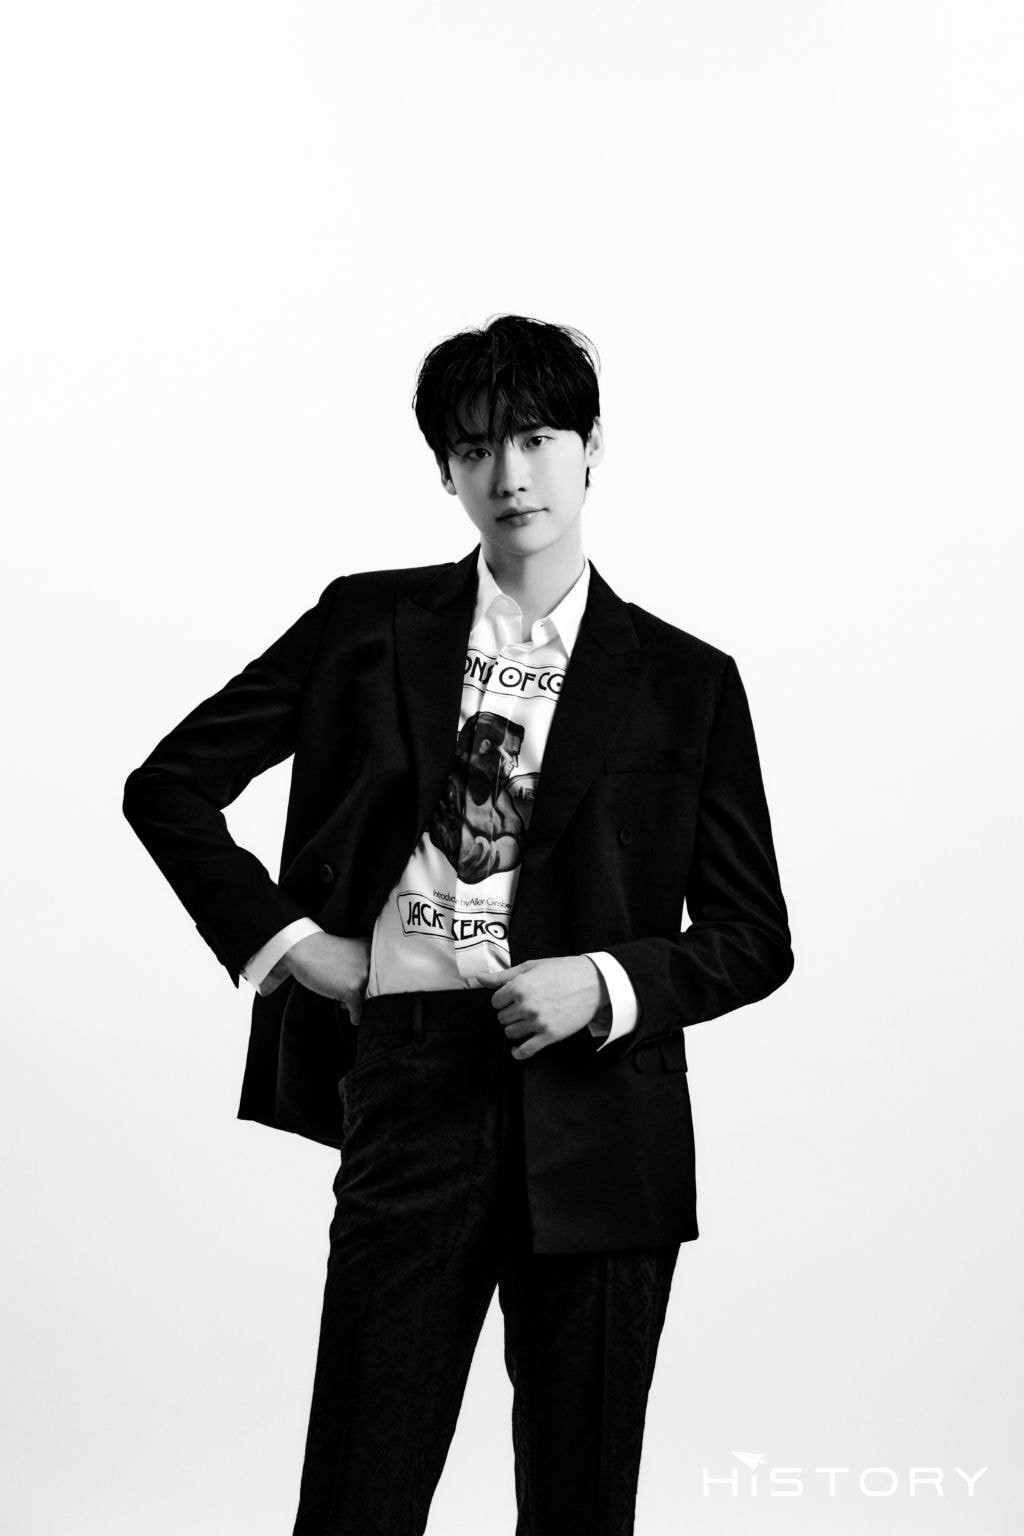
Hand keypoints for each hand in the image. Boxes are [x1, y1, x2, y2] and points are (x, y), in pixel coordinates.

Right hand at [281, 933, 370, 1024]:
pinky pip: (358, 1013)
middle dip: (365, 996)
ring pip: (369, 1003)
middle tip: (348, 993)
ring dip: (358, 1005)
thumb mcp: (353, 951)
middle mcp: (372, 963)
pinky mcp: (351, 990)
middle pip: (378, 991)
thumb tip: (376, 990)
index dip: (372, 985)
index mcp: (374, 951)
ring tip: (343, 998)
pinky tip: (346, 1011)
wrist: (304, 949)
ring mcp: (362, 976)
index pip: (384, 978)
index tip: (361, 987)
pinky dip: (354, 1017)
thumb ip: (367, 964)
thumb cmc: (325, 952)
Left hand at [477, 956, 608, 1060]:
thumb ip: (503, 975)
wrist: (594, 982)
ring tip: (528, 1020)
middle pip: (502, 1018)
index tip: (513, 997)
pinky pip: (526, 1051)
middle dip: (510, 1013)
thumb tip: (480, 978)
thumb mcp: (531, 967)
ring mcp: (538, 1022)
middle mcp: (526, 1005)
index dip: (504, 999)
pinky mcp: (550, 1035)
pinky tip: (517, 1049)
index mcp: (520, 986)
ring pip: (511, 1033)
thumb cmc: (563, 971)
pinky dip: (518, 1052)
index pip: (496, 1001)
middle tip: (525, 1007)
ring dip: (516, 1028)